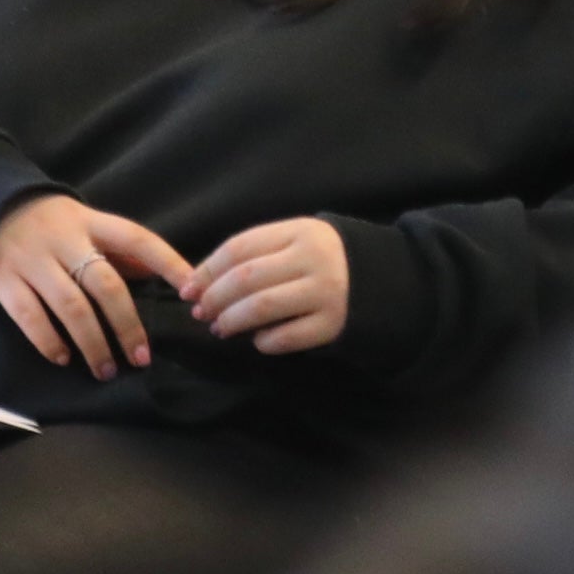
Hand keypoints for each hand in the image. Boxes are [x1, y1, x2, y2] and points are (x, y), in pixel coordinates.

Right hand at [0, 195, 195, 379]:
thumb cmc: (58, 228)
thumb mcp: (92, 227)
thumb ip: (126, 254)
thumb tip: (174, 282)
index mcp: (92, 223)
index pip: (138, 241)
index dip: (168, 264)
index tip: (192, 293)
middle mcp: (63, 239)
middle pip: (104, 284)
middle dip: (127, 325)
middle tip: (141, 358)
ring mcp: (31, 259)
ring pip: (70, 306)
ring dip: (92, 343)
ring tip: (106, 369)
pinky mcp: (3, 279)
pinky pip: (29, 316)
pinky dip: (49, 341)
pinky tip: (65, 358)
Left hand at [181, 217, 350, 353]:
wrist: (386, 281)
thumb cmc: (327, 261)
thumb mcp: (298, 242)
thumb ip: (258, 255)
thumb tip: (201, 284)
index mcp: (300, 231)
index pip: (239, 248)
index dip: (207, 271)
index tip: (188, 290)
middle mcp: (313, 258)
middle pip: (245, 278)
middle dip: (214, 299)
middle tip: (202, 313)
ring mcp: (326, 291)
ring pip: (261, 307)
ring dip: (232, 321)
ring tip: (221, 328)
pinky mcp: (335, 324)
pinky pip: (286, 337)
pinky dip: (264, 342)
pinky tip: (258, 340)